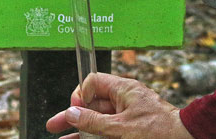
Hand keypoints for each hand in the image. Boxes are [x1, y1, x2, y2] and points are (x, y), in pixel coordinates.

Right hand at [46, 73, 192, 138]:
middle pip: (92, 105)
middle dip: (73, 116)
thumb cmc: (161, 130)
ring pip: (100, 121)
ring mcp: (129, 116)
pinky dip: (97, 136)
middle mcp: (125, 100)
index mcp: (124, 89)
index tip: (74, 111)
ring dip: (82, 130)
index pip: (93, 82)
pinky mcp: (133, 130)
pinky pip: (110, 131)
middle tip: (54, 126)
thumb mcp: (122, 127)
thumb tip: (72, 113)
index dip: (80, 95)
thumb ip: (95, 121)